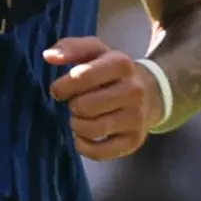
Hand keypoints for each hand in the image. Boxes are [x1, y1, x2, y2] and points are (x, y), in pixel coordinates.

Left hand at [44, 37, 164, 161]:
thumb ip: (71, 47)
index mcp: (121, 63)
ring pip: (91, 129)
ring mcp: (136, 118)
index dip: (62, 86)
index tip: (60, 90)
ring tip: (82, 117)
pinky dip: (84, 146)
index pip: (81, 76)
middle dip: (73, 106)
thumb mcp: (96, 51)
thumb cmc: (112, 72)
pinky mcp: (134, 141)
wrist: (151, 93)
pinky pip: (99, 152)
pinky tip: (84, 136)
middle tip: (77, 104)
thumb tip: (48, 56)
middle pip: (84, 106)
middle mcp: (133, 90)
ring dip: (77, 125)